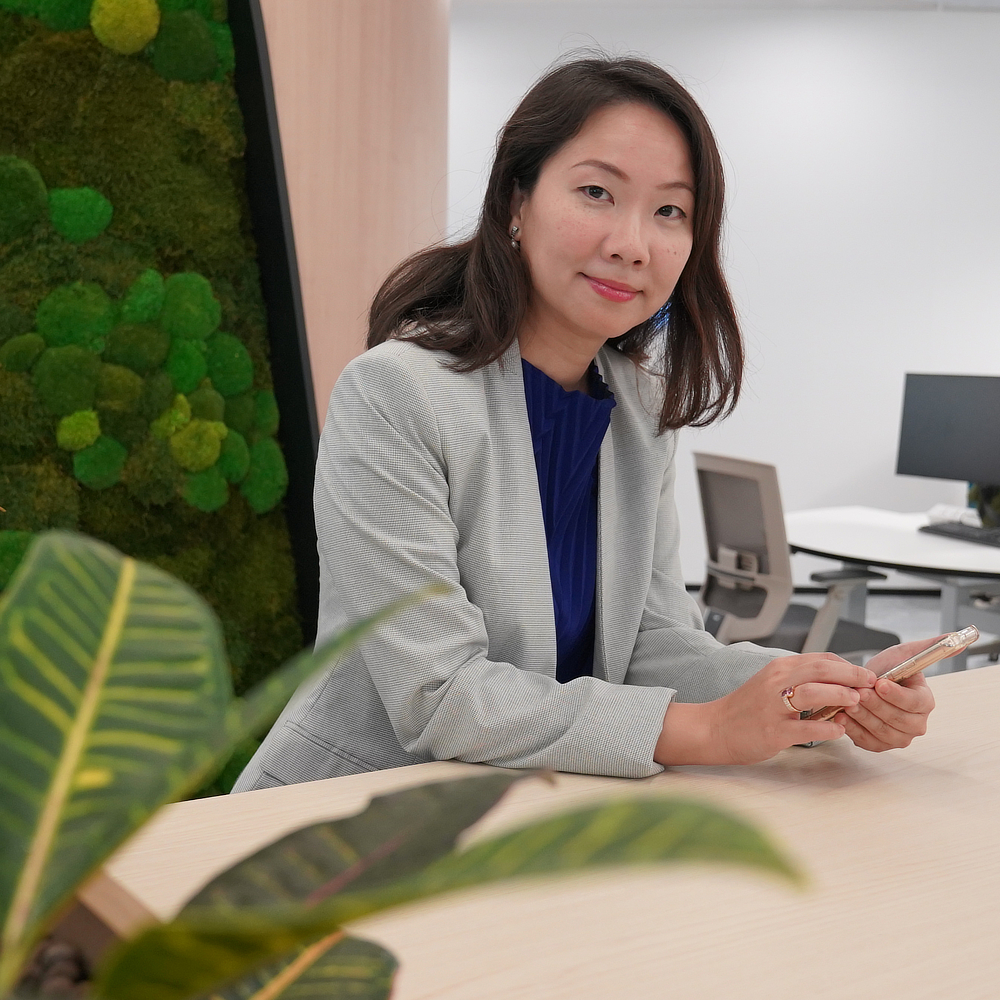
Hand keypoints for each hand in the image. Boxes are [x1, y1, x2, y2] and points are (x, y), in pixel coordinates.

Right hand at [655, 652, 875, 765]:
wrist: (714, 728)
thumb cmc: (747, 707)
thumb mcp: (772, 683)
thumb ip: (800, 679)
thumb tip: (838, 680)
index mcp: (778, 668)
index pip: (819, 659)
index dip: (847, 665)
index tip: (865, 675)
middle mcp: (775, 682)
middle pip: (820, 670)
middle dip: (851, 675)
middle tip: (871, 684)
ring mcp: (773, 707)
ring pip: (813, 693)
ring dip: (840, 696)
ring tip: (856, 702)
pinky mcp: (774, 731)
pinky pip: (807, 729)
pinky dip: (828, 729)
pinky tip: (839, 730)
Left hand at [834, 638, 937, 751]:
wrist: (866, 683)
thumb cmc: (888, 669)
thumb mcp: (905, 653)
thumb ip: (928, 646)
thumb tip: (953, 637)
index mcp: (925, 702)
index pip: (914, 703)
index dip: (896, 695)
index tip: (880, 683)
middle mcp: (916, 724)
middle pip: (897, 720)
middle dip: (876, 705)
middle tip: (859, 692)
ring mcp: (899, 737)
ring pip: (882, 732)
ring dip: (864, 717)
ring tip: (848, 702)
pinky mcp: (880, 745)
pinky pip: (868, 742)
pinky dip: (854, 730)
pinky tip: (841, 717)